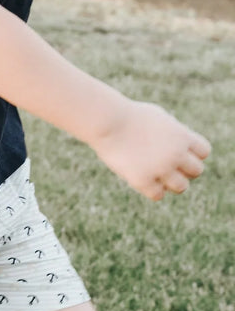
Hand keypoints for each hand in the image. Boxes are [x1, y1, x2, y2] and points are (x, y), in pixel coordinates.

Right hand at [88, 100, 210, 200]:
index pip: (203, 152)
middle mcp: (175, 153)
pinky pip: (158, 195)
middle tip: (165, 164)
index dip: (191, 153)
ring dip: (170, 182)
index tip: (177, 151)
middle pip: (196, 171)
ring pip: (181, 187)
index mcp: (181, 136)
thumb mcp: (158, 117)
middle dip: (183, 169)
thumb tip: (184, 149)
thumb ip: (175, 133)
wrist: (107, 121)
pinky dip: (151, 189)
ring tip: (155, 173)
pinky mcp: (143, 180)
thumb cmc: (129, 116)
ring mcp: (160, 168)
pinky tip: (141, 178)